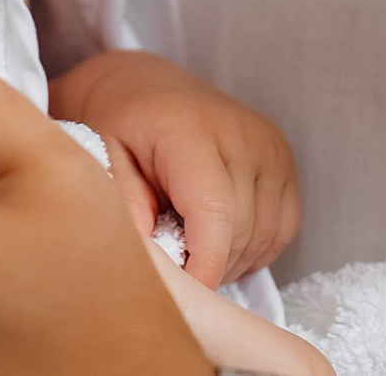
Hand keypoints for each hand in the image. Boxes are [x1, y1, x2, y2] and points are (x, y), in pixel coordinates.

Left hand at [49, 50, 302, 286]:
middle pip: (239, 231)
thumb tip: (150, 258)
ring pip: (263, 235)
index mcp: (190, 129)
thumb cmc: (119, 126)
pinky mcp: (284, 161)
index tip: (184, 297)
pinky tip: (219, 240)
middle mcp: (241, 134)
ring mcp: (270, 146)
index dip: (204, 265)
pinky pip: (282, 228)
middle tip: (173, 266)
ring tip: (191, 248)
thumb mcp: (102, 157)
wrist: (145, 88)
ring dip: (231, 259)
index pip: (215, 211)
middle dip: (208, 265)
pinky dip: (253, 247)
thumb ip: (123, 203)